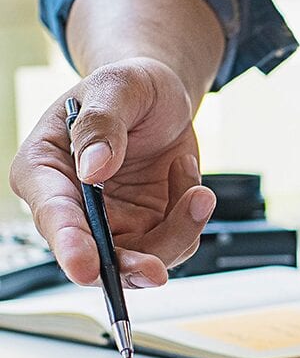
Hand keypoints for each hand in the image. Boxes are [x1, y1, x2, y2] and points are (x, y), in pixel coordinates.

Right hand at [9, 57, 215, 287]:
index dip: (69, 245)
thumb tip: (93, 168)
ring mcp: (114, 223)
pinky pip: (176, 243)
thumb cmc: (129, 89)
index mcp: (45, 170)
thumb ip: (101, 123)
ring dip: (178, 231)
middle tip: (153, 270)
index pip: (52, 215)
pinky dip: (191, 216)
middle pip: (95, 256)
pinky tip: (187, 175)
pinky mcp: (150, 228)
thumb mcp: (117, 87)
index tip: (85, 266)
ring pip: (143, 258)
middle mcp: (74, 206)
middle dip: (126, 267)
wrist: (162, 98)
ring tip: (196, 188)